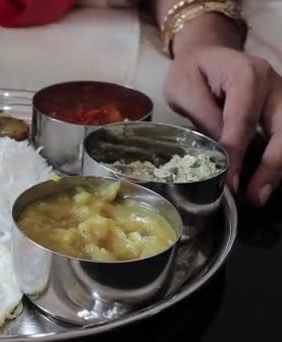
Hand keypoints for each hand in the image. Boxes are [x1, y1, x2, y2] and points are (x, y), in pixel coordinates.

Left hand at [164, 46, 281, 206]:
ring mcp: (280, 95)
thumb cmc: (191, 72)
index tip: (230, 182)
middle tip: (254, 195)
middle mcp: (272, 83)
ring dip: (277, 167)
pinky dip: (275, 158)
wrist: (205, 54)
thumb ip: (204, 116)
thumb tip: (222, 152)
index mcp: (246, 74)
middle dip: (271, 166)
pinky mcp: (279, 108)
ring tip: (259, 195)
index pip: (242, 121)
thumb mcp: (184, 90)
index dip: (236, 155)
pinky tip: (264, 180)